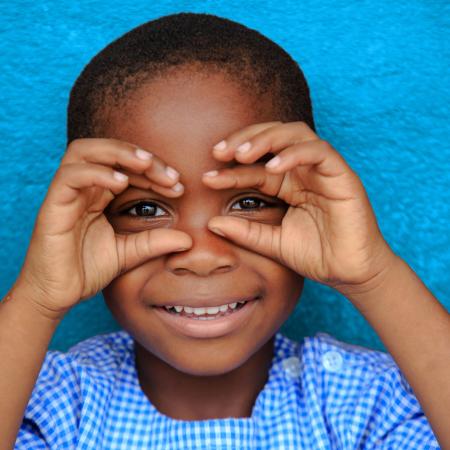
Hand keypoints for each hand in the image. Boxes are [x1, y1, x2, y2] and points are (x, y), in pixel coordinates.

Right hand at [13, 138, 191, 318]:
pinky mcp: (52, 205)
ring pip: (85, 152)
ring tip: (146, 164)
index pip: (127, 168)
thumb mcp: (129, 253)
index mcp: (99, 195)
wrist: (57, 295)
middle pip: (108, 151)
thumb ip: (154, 242)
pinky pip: (70, 176)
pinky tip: (120, 183)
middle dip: (142, 157)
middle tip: (170, 175)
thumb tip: (188, 239)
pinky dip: (96, 173)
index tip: (179, 186)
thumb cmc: (87, 270)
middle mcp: (83, 188)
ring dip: (118, 153)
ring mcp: (66, 194)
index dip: (154, 171)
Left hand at [203, 121, 395, 294]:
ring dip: (266, 139)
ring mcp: (323, 170)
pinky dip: (294, 154)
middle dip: (245, 139)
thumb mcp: (272, 243)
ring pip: (295, 134)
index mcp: (287, 184)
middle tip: (219, 152)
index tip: (207, 178)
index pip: (255, 168)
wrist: (350, 274)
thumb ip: (245, 232)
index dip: (230, 170)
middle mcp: (303, 171)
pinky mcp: (342, 175)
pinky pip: (319, 152)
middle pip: (273, 137)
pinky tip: (272, 168)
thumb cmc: (316, 255)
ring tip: (242, 154)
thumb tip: (211, 223)